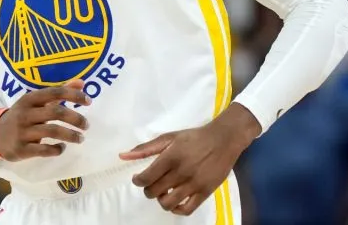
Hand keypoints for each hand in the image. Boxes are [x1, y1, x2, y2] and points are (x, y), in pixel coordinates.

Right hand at [0, 79, 89, 160]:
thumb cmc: (22, 115)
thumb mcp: (36, 101)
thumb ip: (59, 92)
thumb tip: (82, 83)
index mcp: (30, 99)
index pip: (55, 92)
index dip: (73, 95)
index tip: (89, 101)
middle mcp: (26, 113)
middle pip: (55, 112)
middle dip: (75, 118)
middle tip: (87, 125)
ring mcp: (22, 132)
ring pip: (51, 131)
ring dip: (70, 135)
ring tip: (80, 138)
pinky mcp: (21, 149)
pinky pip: (43, 150)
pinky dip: (57, 149)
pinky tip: (63, 147)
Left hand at [119, 104, 259, 215]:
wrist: (223, 139)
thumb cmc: (194, 137)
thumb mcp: (169, 137)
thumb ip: (146, 148)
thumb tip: (123, 156)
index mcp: (171, 157)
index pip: (146, 178)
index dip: (138, 181)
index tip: (138, 178)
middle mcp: (181, 172)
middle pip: (154, 191)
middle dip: (148, 189)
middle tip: (152, 183)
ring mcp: (194, 184)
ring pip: (168, 204)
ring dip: (161, 199)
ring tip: (164, 191)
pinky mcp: (205, 192)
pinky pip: (186, 210)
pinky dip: (177, 209)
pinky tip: (175, 199)